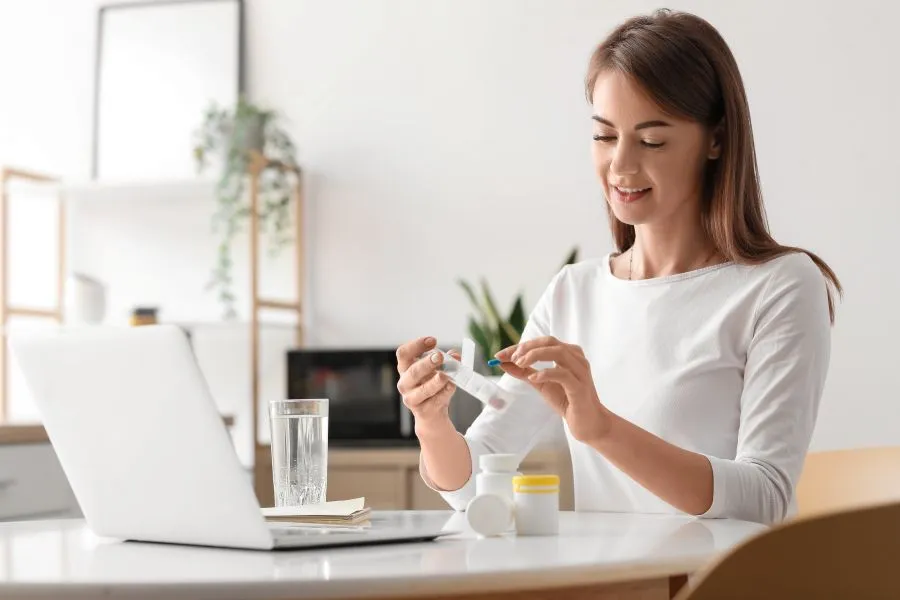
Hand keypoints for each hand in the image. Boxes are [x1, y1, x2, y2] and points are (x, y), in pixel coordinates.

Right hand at [396, 336, 459, 432]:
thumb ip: (446, 361)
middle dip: (427, 363)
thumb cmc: (432, 387)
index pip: (403, 353)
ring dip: (436, 381)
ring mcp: (412, 398)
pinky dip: (445, 392)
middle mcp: (405, 383)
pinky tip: (452, 386)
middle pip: (412, 371)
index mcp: (405, 369)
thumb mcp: (437, 371)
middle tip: (440, 356)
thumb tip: (455, 355)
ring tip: (446, 375)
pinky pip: (435, 400)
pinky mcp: (423, 411)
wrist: (431, 414)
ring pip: (423, 389)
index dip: (416, 345)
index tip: (433, 340)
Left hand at [495, 336, 610, 443]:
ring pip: (558, 352)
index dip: (519, 346)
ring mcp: (580, 371)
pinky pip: (562, 374)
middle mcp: (576, 358)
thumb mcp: (541, 384)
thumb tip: (503, 363)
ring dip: (535, 355)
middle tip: (511, 358)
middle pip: (550, 342)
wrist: (588, 424)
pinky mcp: (580, 387)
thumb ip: (525, 372)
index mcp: (568, 354)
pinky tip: (533, 378)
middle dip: (527, 347)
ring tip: (519, 363)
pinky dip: (545, 373)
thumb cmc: (567, 401)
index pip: (542, 342)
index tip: (500, 354)